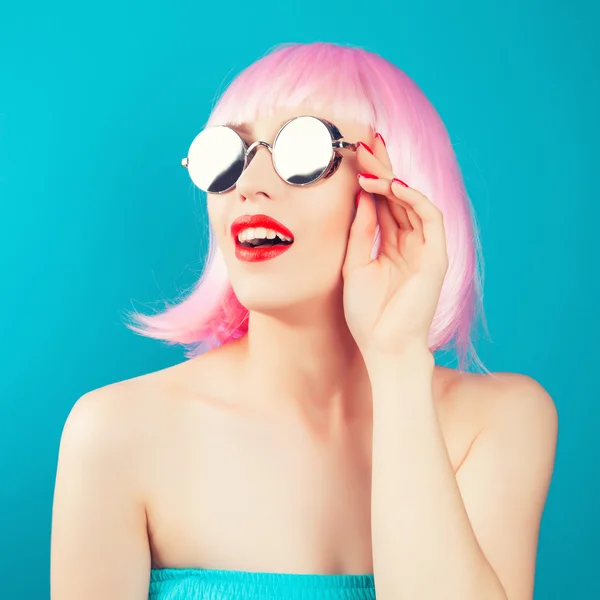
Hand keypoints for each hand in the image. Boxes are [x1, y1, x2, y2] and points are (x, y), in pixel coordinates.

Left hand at [342, 136, 448, 359]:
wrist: (383, 347)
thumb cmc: (366, 314)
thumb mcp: (354, 265)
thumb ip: (361, 231)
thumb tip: (361, 196)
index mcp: (390, 246)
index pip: (383, 204)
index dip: (372, 178)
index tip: (355, 154)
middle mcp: (409, 243)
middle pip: (398, 197)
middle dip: (383, 168)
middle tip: (366, 142)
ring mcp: (425, 248)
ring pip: (413, 202)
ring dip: (392, 179)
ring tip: (370, 162)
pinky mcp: (437, 257)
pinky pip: (430, 218)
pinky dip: (414, 198)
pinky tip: (392, 185)